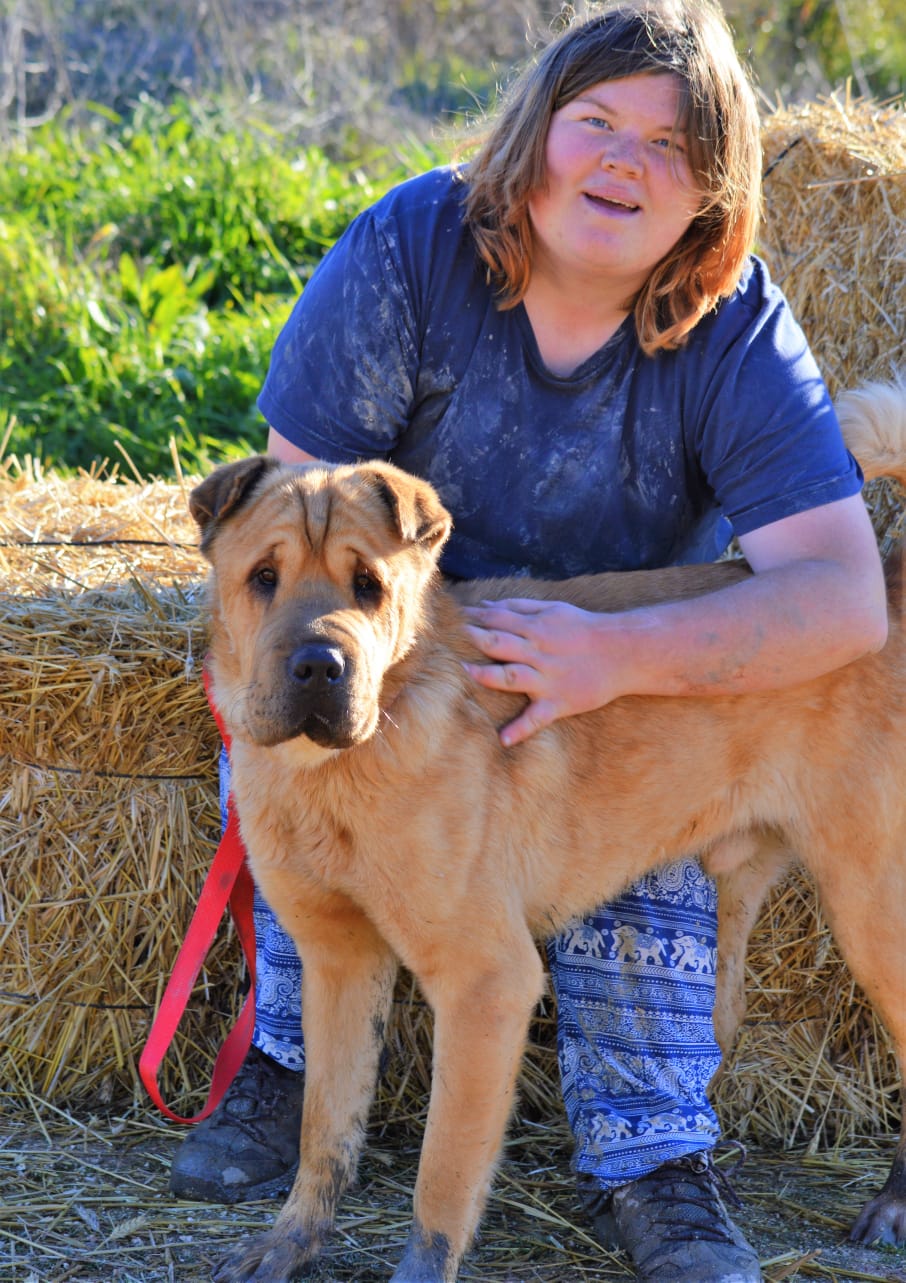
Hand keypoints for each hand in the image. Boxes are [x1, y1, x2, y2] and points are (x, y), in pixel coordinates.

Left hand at [461, 598, 618, 746]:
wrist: (624, 654)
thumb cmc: (584, 629)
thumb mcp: (554, 610)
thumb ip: (520, 607)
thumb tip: (487, 605)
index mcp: (538, 628)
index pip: (500, 620)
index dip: (478, 618)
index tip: (459, 617)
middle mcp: (540, 653)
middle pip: (500, 644)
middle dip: (476, 638)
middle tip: (455, 636)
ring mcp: (548, 679)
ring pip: (511, 676)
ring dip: (486, 675)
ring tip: (466, 672)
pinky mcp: (558, 703)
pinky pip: (536, 719)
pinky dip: (521, 730)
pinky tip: (503, 740)